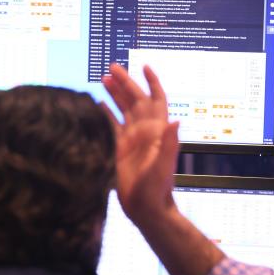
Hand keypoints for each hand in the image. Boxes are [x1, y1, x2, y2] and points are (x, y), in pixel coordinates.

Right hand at [102, 64, 179, 223]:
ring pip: (124, 109)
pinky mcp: (121, 148)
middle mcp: (145, 131)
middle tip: (113, 67)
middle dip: (126, 82)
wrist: (146, 207)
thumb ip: (169, 143)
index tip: (144, 66)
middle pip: (136, 100)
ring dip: (116, 93)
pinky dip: (107, 112)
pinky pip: (113, 125)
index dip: (152, 82)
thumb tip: (175, 121)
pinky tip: (98, 103)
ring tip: (104, 78)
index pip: (156, 100)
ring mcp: (133, 139)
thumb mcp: (163, 165)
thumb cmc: (157, 188)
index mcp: (157, 131)